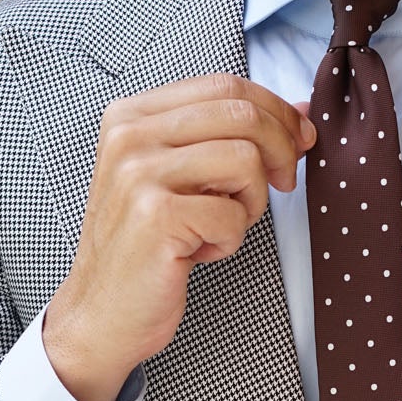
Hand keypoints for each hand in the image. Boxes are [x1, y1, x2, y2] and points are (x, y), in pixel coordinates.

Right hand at [42, 75, 315, 400]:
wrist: (101, 314)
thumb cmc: (146, 250)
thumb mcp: (179, 180)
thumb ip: (227, 139)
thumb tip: (300, 113)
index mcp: (133, 115)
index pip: (225, 85)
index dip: (275, 111)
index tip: (299, 141)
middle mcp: (130, 134)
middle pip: (241, 114)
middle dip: (282, 150)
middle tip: (284, 183)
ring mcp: (139, 173)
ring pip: (244, 159)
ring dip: (252, 201)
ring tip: (224, 226)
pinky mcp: (155, 215)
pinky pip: (231, 214)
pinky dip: (230, 240)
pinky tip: (200, 252)